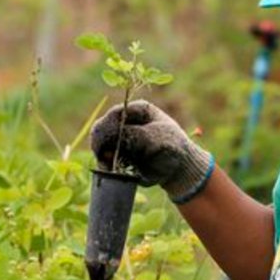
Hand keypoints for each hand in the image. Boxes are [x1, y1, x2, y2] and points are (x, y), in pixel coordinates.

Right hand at [89, 100, 213, 203]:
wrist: (178, 169)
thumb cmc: (172, 148)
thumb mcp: (155, 139)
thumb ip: (133, 136)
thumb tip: (110, 140)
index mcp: (137, 110)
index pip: (115, 114)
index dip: (107, 127)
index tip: (106, 143)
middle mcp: (126, 121)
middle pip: (103, 126)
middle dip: (100, 142)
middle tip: (103, 156)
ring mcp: (121, 137)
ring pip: (100, 142)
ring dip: (101, 154)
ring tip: (108, 165)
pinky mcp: (119, 152)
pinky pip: (104, 155)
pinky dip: (105, 162)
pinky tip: (109, 169)